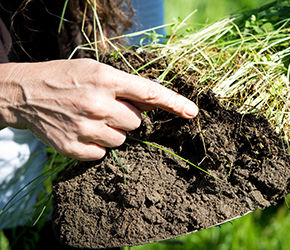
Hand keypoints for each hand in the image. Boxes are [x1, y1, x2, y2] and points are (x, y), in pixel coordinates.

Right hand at [0, 59, 197, 159]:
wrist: (24, 93)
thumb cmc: (66, 78)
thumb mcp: (97, 70)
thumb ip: (128, 86)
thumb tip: (158, 102)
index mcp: (105, 79)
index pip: (150, 93)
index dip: (174, 103)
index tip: (192, 112)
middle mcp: (97, 104)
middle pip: (137, 122)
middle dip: (127, 116)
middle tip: (105, 108)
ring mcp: (85, 128)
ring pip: (121, 139)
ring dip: (112, 131)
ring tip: (91, 118)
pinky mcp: (73, 148)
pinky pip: (103, 153)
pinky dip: (97, 144)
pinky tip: (81, 131)